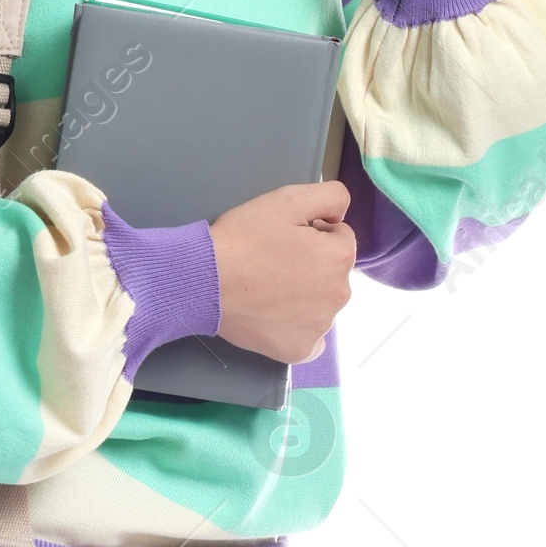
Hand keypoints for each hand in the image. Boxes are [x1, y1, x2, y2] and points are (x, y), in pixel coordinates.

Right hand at [211, 180, 354, 364]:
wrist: (203, 279)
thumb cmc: (242, 239)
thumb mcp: (288, 199)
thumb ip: (331, 196)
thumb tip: (342, 214)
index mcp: (340, 256)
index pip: (339, 238)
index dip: (312, 233)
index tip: (284, 239)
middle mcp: (339, 294)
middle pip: (332, 274)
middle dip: (312, 266)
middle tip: (273, 263)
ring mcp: (320, 327)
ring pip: (320, 305)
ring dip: (304, 297)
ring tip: (268, 289)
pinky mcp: (299, 350)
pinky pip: (311, 340)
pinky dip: (297, 329)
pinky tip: (275, 317)